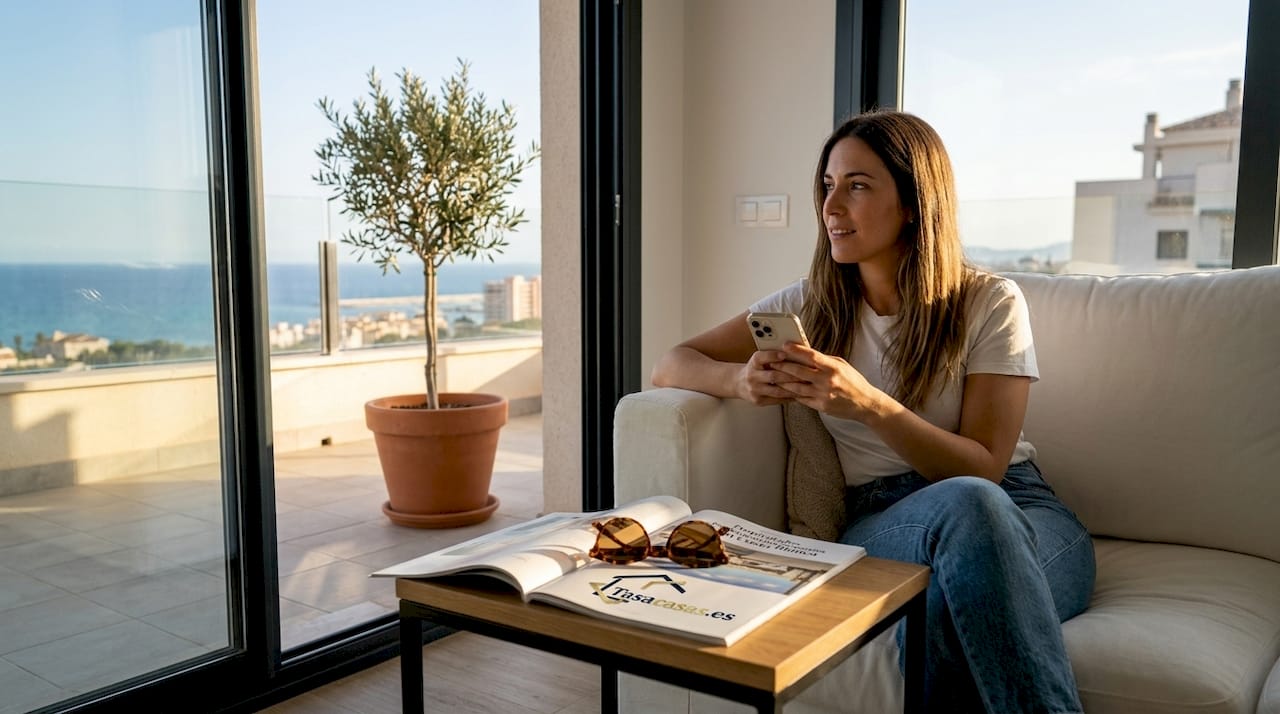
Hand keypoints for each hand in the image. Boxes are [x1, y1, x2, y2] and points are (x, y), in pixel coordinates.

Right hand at [737, 349, 805, 405]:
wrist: (739, 383)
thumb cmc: (756, 369)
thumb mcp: (760, 359)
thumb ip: (773, 357)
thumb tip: (795, 354)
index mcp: (754, 362)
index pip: (762, 358)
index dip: (773, 356)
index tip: (784, 354)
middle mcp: (752, 376)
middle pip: (773, 376)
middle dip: (792, 375)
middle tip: (806, 374)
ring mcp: (754, 390)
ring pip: (777, 391)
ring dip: (793, 389)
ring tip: (806, 387)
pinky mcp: (758, 400)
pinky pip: (776, 400)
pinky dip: (789, 397)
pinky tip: (798, 395)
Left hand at [768, 344, 885, 421]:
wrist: (865, 404)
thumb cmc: (853, 382)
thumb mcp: (842, 365)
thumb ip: (824, 360)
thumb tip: (806, 353)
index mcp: (833, 368)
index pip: (812, 356)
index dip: (796, 350)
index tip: (784, 345)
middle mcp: (827, 381)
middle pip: (799, 372)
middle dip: (783, 366)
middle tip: (772, 361)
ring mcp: (823, 395)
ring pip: (796, 387)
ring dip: (783, 381)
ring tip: (773, 376)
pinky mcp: (821, 406)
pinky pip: (802, 399)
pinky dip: (792, 393)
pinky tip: (783, 389)